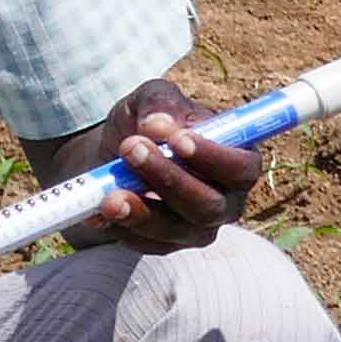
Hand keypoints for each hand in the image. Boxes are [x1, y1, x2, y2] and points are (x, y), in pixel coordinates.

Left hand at [77, 85, 255, 253]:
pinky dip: (120, 225)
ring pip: (176, 229)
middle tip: (130, 149)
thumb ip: (160, 103)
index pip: (241, 167)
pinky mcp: (166, 244)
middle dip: (168, 179)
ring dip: (141, 210)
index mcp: (237, 159)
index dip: (213, 158)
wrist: (114, 151)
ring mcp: (197, 227)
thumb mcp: (152, 98)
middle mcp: (225, 200)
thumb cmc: (148, 121)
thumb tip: (157, 125)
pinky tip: (99, 207)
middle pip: (209, 205)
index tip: (176, 140)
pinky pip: (146, 243)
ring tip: (109, 192)